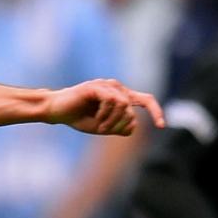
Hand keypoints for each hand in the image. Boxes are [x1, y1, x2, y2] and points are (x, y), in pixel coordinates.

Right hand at [38, 78, 162, 136]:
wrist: (56, 110)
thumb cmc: (78, 117)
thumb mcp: (102, 127)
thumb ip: (119, 127)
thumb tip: (133, 127)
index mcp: (120, 96)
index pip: (146, 100)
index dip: (156, 111)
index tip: (162, 126)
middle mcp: (116, 88)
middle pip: (132, 109)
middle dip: (121, 125)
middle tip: (106, 132)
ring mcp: (105, 85)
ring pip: (124, 105)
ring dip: (113, 121)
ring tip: (100, 128)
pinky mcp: (96, 87)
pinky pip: (111, 100)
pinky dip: (106, 114)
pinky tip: (97, 120)